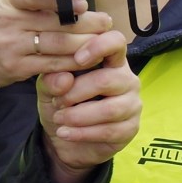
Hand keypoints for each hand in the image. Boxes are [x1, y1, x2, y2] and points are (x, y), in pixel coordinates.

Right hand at [0, 0, 118, 98]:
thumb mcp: (10, 4)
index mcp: (9, 0)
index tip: (83, 4)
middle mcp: (11, 22)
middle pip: (55, 24)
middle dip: (86, 25)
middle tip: (105, 23)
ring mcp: (13, 47)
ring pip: (57, 46)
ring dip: (84, 45)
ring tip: (102, 41)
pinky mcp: (17, 69)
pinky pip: (51, 66)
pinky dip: (72, 63)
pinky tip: (86, 60)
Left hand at [37, 41, 139, 182]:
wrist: (67, 141)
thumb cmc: (62, 105)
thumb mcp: (49, 89)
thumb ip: (52, 80)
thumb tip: (64, 79)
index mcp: (109, 60)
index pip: (116, 41)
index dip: (98, 46)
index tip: (77, 59)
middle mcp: (126, 78)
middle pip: (106, 80)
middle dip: (75, 93)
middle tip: (57, 102)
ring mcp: (132, 103)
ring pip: (109, 109)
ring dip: (78, 116)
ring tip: (59, 118)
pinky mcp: (131, 127)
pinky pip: (109, 130)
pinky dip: (82, 133)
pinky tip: (65, 133)